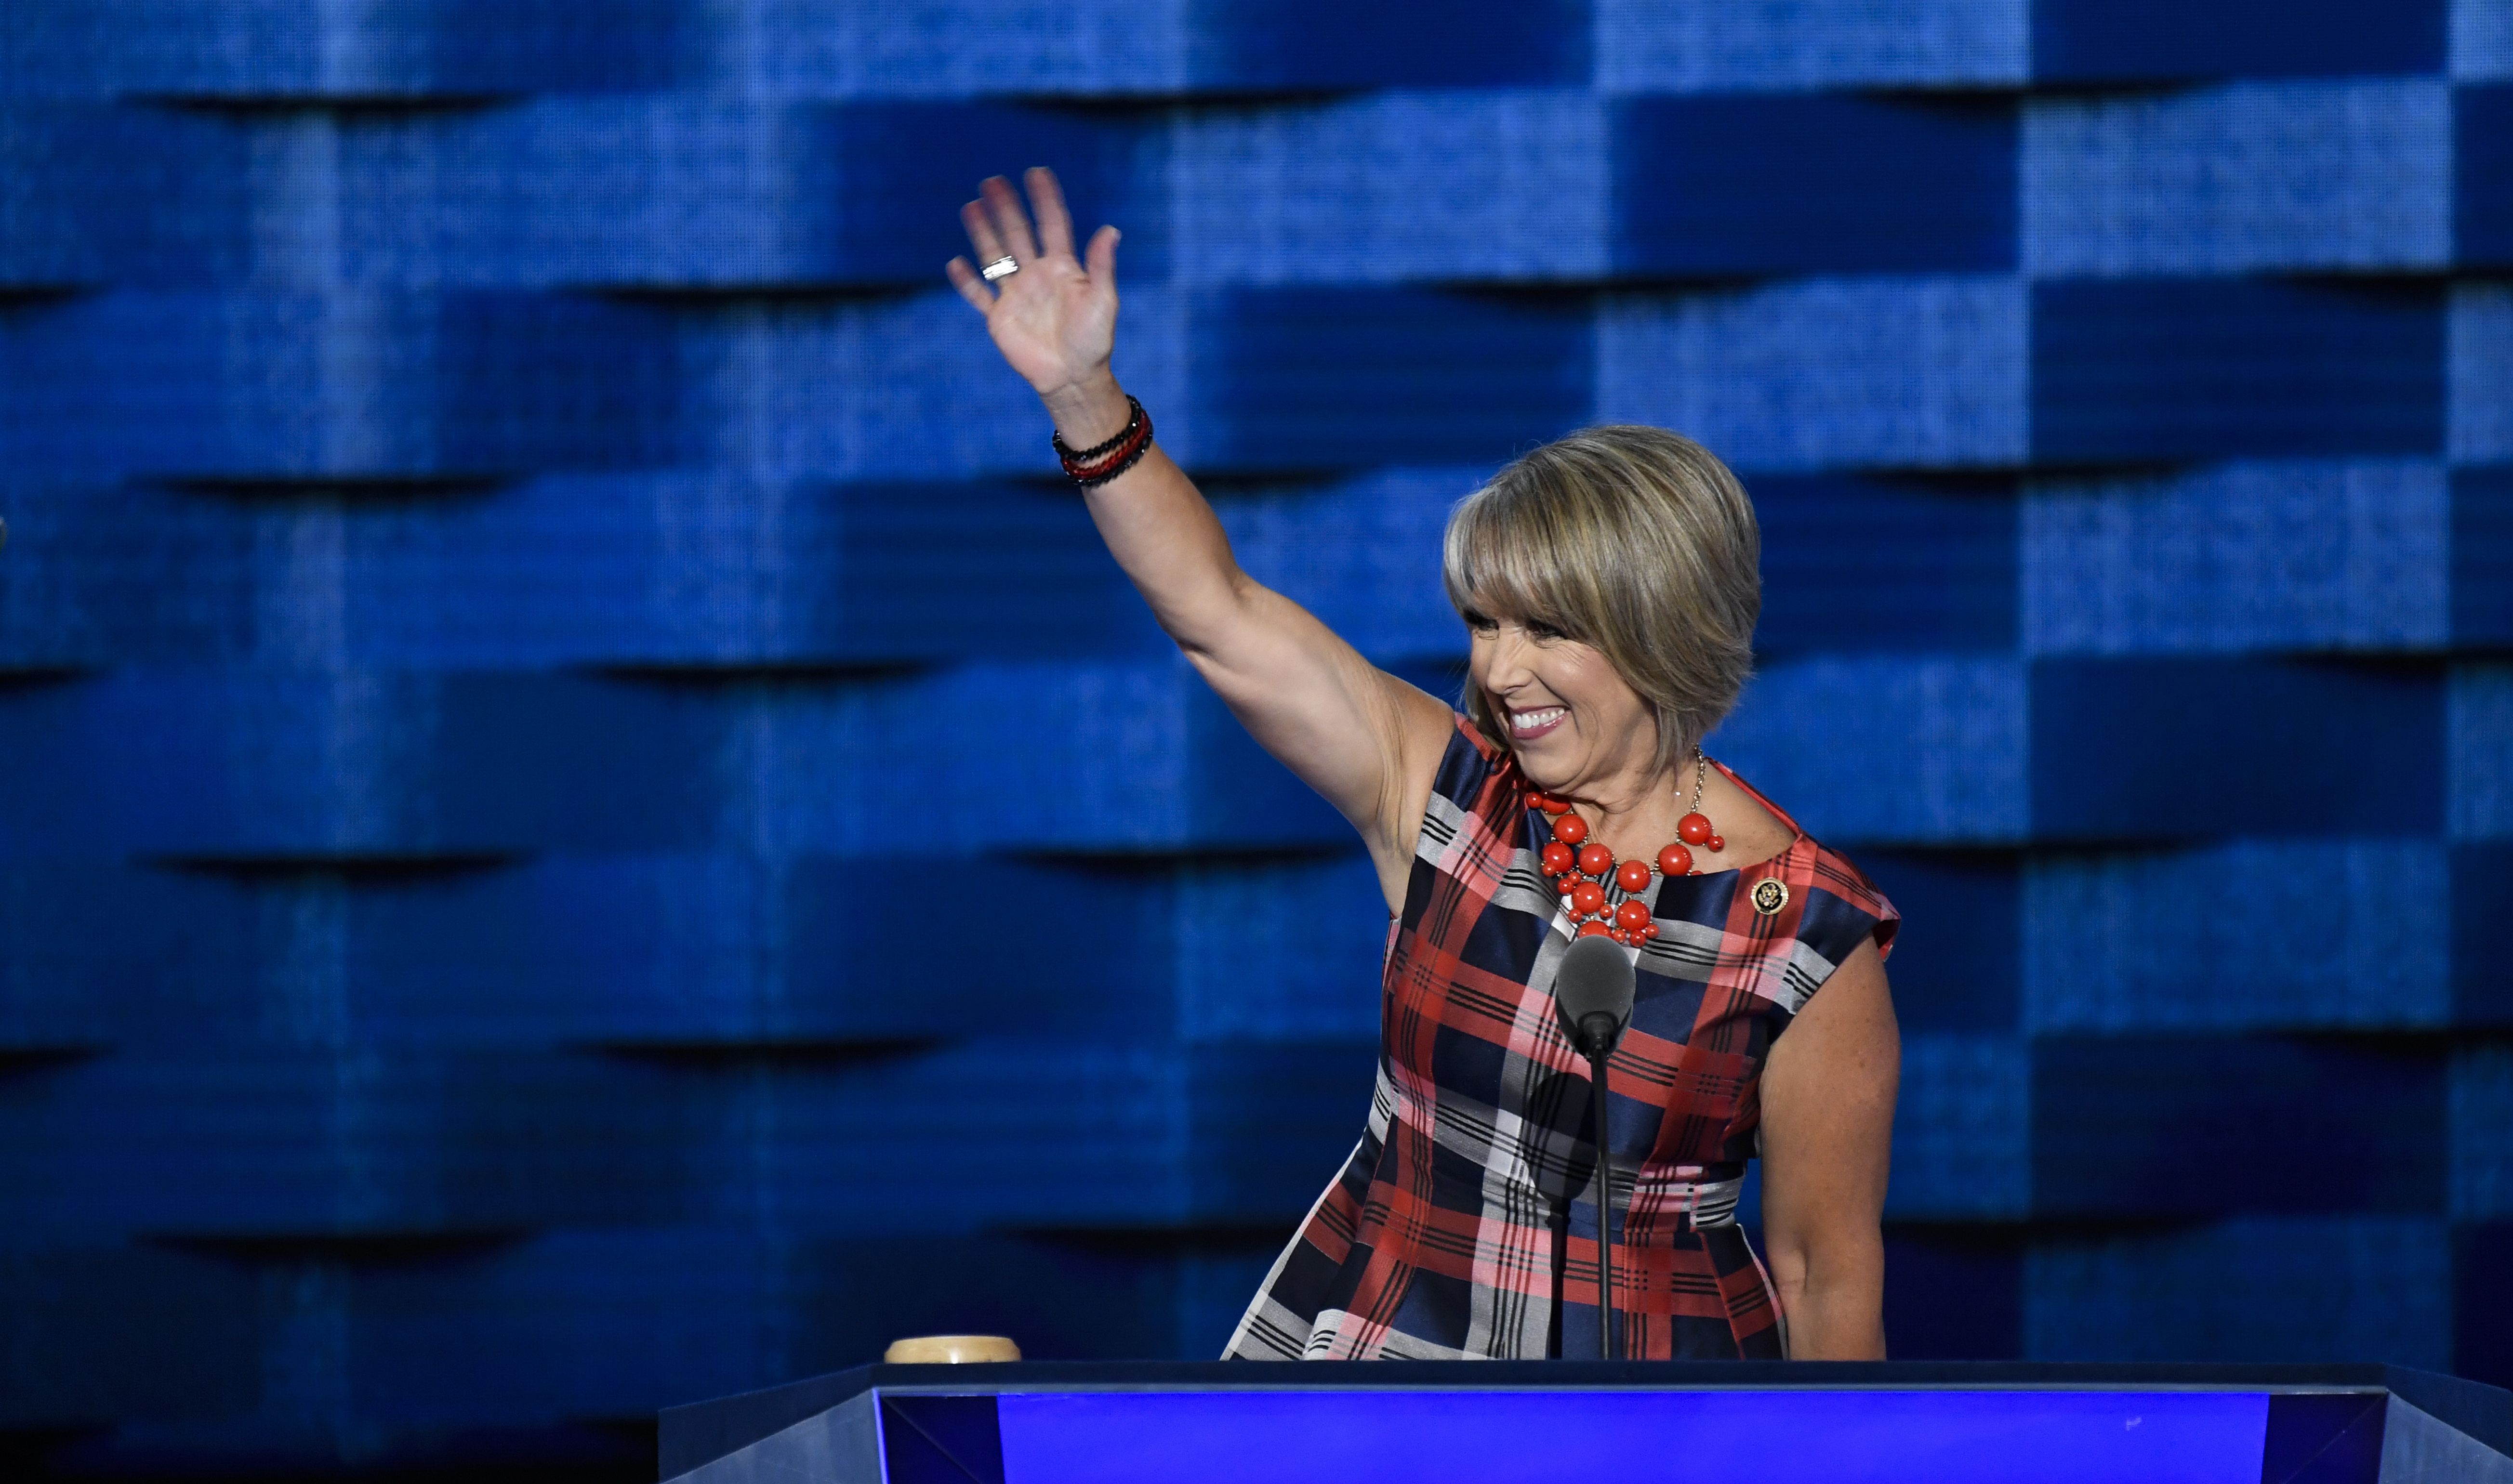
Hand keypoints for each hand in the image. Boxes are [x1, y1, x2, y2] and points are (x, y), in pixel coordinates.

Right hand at [946, 168, 1125, 436]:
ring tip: (971, 206)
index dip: (1045, 199)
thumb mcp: (1103, 301)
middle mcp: (1036, 275)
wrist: (1074, 378)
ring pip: (995, 256)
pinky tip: (956, 262)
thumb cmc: (1095, 341)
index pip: (1052, 224)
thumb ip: (1102, 266)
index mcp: (1063, 268)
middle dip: (1006, 207)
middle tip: (992, 180)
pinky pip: (978, 296)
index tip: (1036, 173)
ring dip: (983, 232)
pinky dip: (967, 281)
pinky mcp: (999, 318)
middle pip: (1017, 233)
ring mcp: (1016, 295)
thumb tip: (1111, 230)